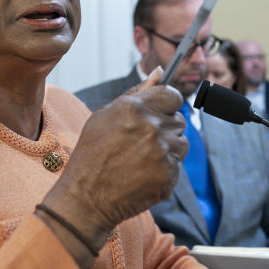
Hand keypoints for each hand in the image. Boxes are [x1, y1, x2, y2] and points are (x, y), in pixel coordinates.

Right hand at [42, 68, 186, 248]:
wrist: (87, 196)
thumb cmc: (92, 154)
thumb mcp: (105, 115)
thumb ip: (136, 92)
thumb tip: (160, 71)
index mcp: (135, 108)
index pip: (173, 95)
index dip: (167, 104)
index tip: (160, 112)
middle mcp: (151, 127)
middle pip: (179, 120)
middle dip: (165, 128)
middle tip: (141, 142)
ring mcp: (162, 152)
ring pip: (181, 143)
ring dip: (167, 149)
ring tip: (142, 158)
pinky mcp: (169, 175)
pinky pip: (177, 165)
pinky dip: (164, 169)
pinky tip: (143, 173)